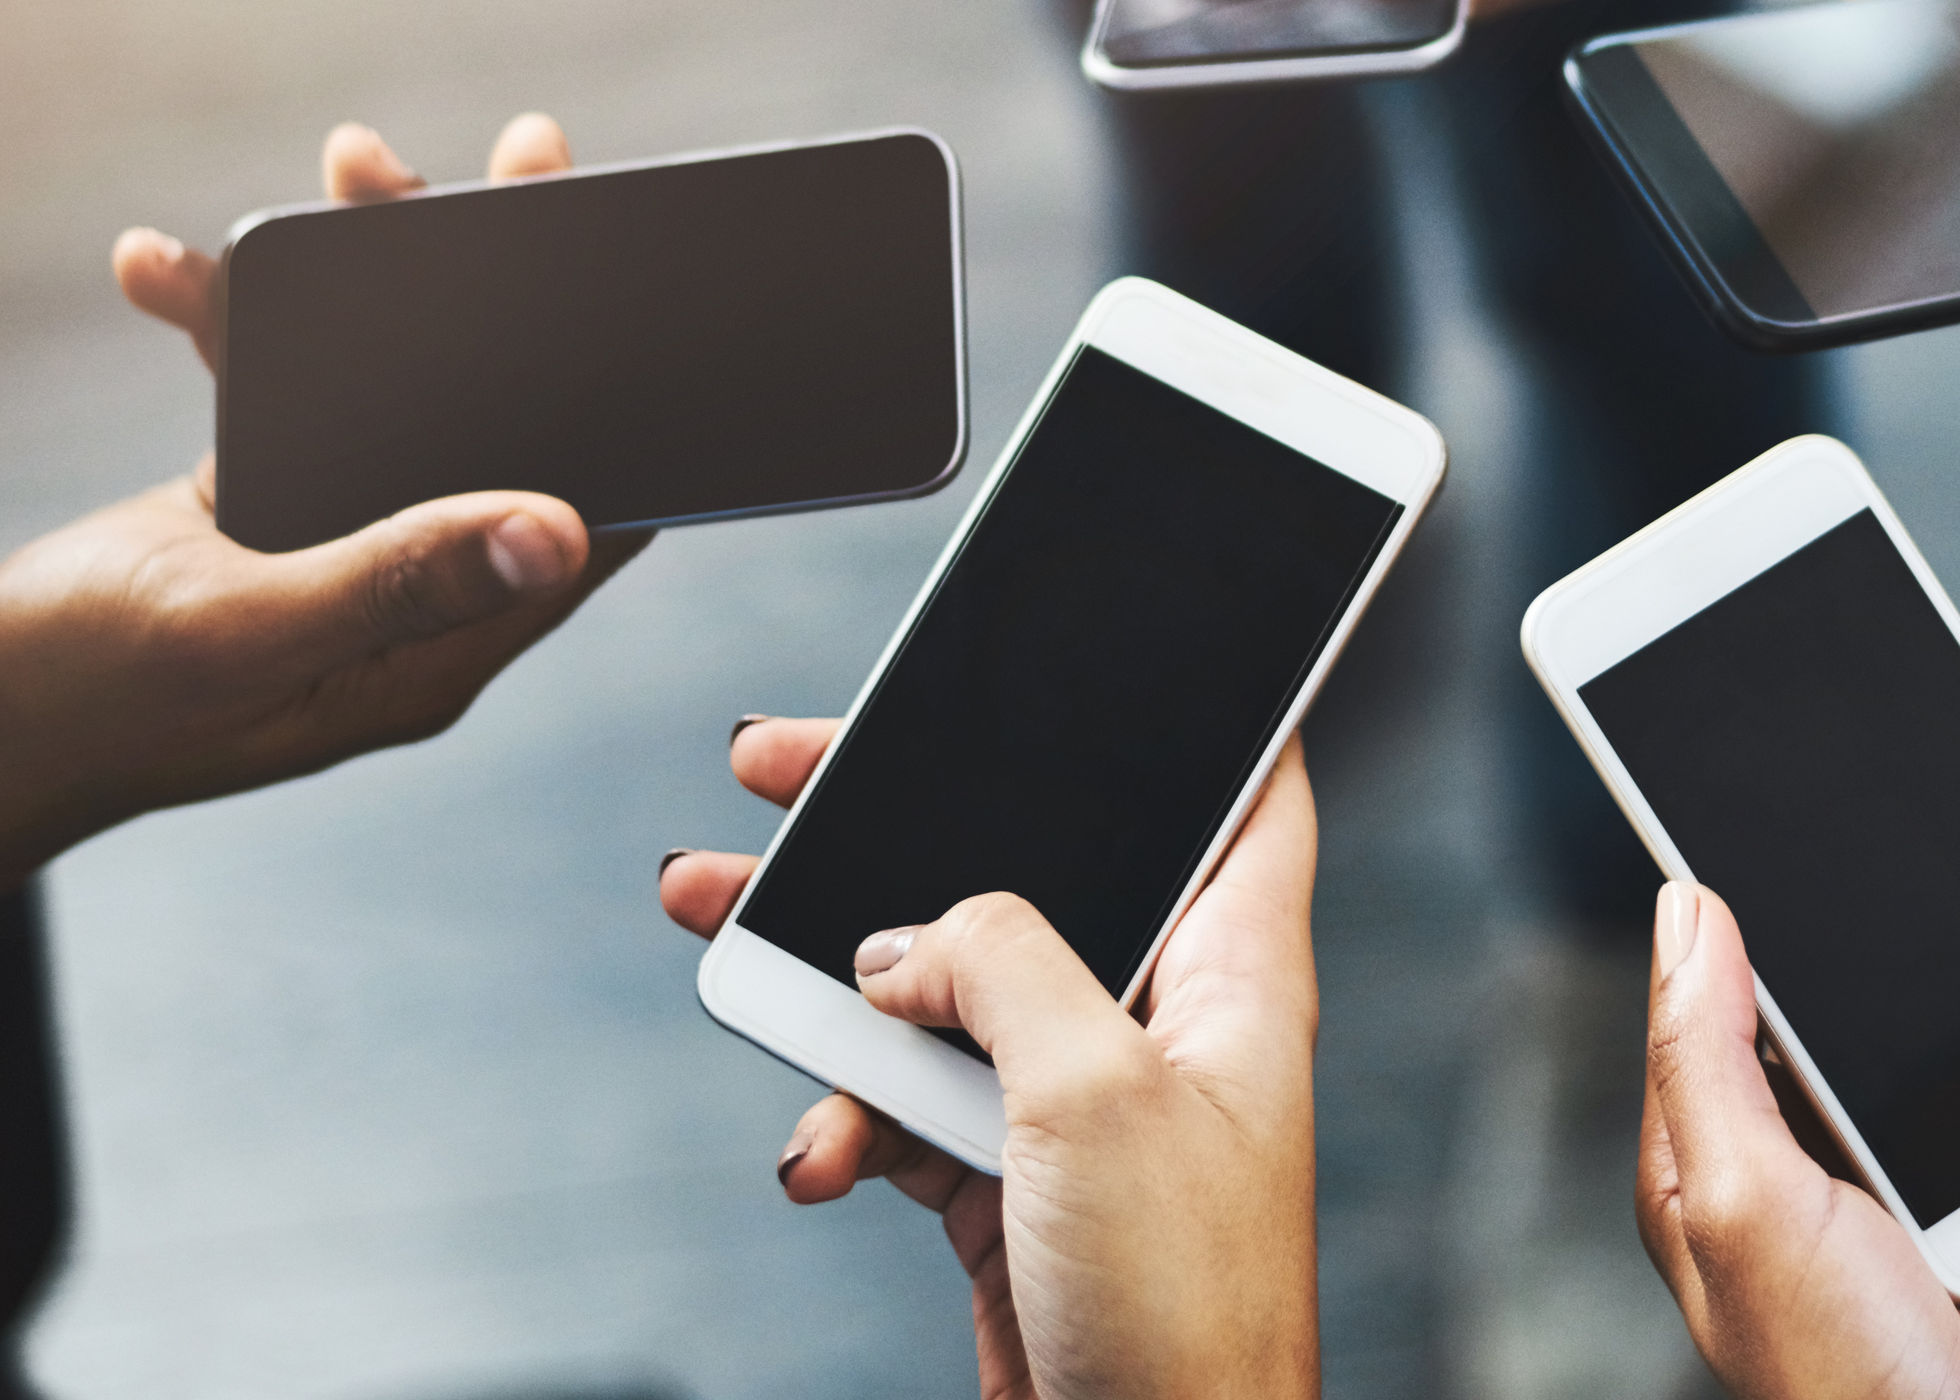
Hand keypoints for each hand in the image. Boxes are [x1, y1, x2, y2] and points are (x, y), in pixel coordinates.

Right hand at [0, 108, 632, 870]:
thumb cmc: (86, 700)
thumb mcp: (241, 630)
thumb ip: (394, 579)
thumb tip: (560, 531)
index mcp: (441, 642)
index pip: (591, 513)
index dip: (634, 404)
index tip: (643, 273)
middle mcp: (412, 587)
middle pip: (505, 415)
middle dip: (510, 285)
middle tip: (526, 157)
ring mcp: (340, 538)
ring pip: (398, 379)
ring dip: (367, 269)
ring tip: (351, 161)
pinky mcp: (264, 500)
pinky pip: (281, 383)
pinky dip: (230, 319)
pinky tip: (158, 266)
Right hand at [660, 723, 1320, 1399]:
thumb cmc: (1181, 1307)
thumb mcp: (1093, 1092)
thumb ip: (1000, 963)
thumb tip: (908, 938)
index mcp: (1235, 970)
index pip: (1246, 792)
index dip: (1191, 714)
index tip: (1094, 652)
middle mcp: (1166, 1021)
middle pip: (1037, 868)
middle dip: (906, 821)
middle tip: (783, 766)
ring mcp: (1086, 1104)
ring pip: (945, 985)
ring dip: (832, 969)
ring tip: (713, 915)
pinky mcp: (1014, 1181)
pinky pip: (907, 1102)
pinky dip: (846, 1116)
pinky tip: (815, 1152)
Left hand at [1641, 732, 1959, 1399]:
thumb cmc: (1847, 1394)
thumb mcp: (1741, 1207)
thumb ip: (1708, 1055)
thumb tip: (1685, 905)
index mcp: (1715, 1155)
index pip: (1720, 974)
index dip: (1743, 860)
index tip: (1768, 750)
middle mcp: (1809, 1162)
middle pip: (1861, 968)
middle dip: (1907, 853)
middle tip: (1958, 741)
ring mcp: (1919, 1185)